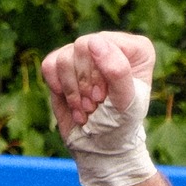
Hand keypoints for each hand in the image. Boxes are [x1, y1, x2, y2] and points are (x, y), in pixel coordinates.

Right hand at [40, 31, 154, 137]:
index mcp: (136, 50)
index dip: (98, 71)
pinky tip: (71, 102)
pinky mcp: (65, 64)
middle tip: (93, 104)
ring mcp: (86, 54)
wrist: (99, 144)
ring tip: (85, 107)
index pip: (104, 43)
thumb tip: (94, 41)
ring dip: (71, 89)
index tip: (102, 96)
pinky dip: (57, 87)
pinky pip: (49, 64)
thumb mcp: (125, 101)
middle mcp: (111, 45)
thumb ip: (117, 70)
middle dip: (83, 82)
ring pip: (64, 57)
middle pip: (82, 46)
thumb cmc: (120, 123)